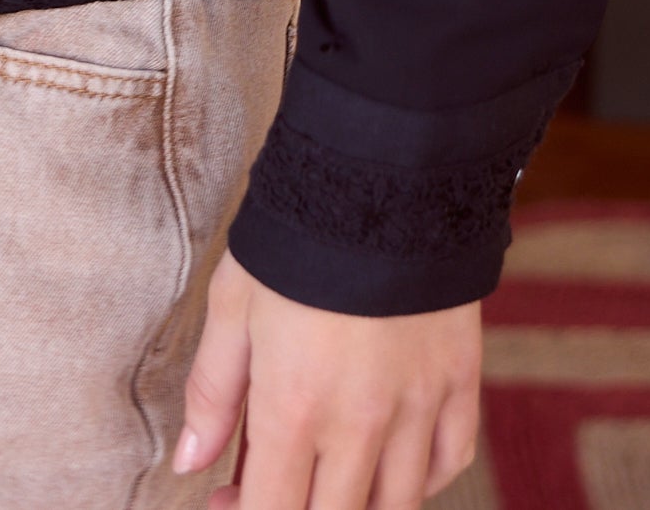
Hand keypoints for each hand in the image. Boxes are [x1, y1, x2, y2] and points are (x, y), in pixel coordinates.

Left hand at [175, 254, 479, 508]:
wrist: (385, 173)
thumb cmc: (297, 235)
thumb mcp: (233, 302)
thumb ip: (212, 391)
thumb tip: (189, 462)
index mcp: (295, 407)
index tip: (225, 495)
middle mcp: (361, 425)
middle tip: (268, 480)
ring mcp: (418, 409)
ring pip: (395, 509)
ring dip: (355, 505)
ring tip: (326, 474)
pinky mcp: (460, 383)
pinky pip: (449, 465)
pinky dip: (419, 481)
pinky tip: (389, 462)